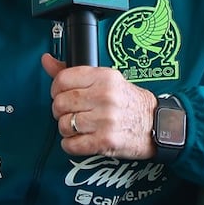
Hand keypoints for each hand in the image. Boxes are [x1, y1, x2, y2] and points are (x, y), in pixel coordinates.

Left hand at [43, 53, 158, 158]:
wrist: (157, 124)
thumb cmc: (129, 102)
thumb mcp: (107, 80)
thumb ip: (74, 72)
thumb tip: (46, 60)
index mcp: (104, 77)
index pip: (62, 80)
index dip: (56, 89)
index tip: (61, 94)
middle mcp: (105, 96)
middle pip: (60, 103)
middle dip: (60, 111)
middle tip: (71, 113)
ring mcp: (105, 120)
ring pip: (64, 125)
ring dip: (66, 129)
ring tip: (78, 127)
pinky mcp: (105, 141)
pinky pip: (72, 145)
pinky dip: (71, 145)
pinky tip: (80, 140)